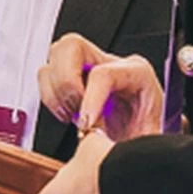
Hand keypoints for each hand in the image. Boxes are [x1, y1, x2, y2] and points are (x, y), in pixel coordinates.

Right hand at [38, 33, 164, 140]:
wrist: (139, 140)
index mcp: (137, 73)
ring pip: (55, 55)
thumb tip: (107, 146)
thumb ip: (129, 143)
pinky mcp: (72, 74)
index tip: (86, 124)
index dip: (89, 100)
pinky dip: (51, 97)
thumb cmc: (144, 137)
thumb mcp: (146, 141)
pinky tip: (67, 113)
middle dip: (67, 85)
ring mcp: (89, 64)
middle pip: (73, 47)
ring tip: (72, 115)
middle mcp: (111, 62)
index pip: (103, 73)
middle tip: (77, 114)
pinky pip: (46, 74)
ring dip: (56, 91)